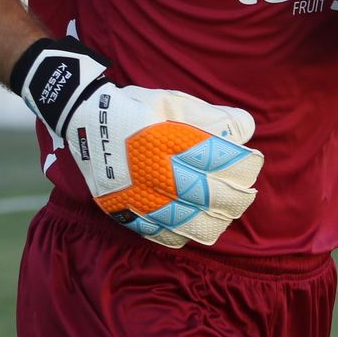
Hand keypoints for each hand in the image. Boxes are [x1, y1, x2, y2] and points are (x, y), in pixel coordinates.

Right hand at [13, 37, 262, 247]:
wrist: (83, 120)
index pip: (221, 161)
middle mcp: (157, 173)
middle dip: (238, 196)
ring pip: (191, 222)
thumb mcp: (173, 101)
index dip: (245, 165)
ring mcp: (140, 197)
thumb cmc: (135, 108)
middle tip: (247, 191)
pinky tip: (196, 227)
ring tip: (226, 212)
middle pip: (211, 196)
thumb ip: (211, 117)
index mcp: (170, 141)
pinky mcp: (125, 211)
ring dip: (216, 220)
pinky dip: (184, 235)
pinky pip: (162, 234)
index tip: (253, 162)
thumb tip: (247, 128)